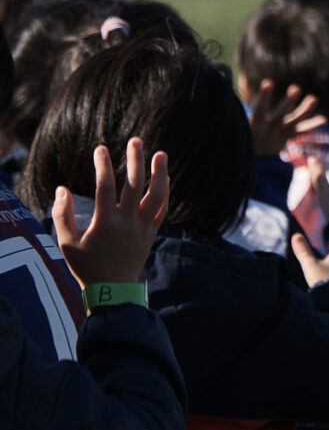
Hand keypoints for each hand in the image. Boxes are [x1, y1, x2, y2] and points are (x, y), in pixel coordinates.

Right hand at [54, 139, 169, 288]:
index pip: (105, 187)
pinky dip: (165, 193)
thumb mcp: (66, 242)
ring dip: (159, 173)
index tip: (100, 148)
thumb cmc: (86, 265)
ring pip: (156, 196)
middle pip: (134, 185)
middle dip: (135, 161)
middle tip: (136, 140)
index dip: (102, 166)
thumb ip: (62, 214)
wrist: (112, 289)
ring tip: (160, 153)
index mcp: (106, 222)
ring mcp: (143, 227)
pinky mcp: (151, 233)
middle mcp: (127, 221)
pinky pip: (162, 209)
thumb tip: (62, 189)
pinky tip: (165, 177)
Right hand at [246, 79, 324, 159]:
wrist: (256, 156)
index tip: (268, 82)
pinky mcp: (290, 136)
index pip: (259, 107)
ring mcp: (281, 132)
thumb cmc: (249, 129)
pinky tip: (324, 119)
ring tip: (313, 98)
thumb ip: (250, 100)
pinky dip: (313, 125)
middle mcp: (270, 127)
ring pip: (294, 121)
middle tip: (296, 87)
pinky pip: (303, 131)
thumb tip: (243, 80)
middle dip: (288, 101)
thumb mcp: (244, 118)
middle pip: (280, 113)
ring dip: (305, 110)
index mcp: (256, 122)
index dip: (263, 96)